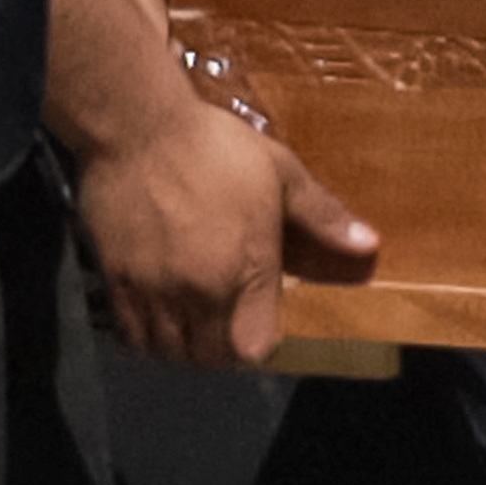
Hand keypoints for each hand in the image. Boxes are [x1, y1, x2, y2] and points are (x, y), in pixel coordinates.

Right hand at [81, 94, 379, 366]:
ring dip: (186, 348)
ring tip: (195, 326)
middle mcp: (198, 290)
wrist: (136, 126)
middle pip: (211, 358)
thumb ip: (323, 217)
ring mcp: (153, 290)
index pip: (255, 347)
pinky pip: (132, 334)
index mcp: (245, 268)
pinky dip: (147, 337)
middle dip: (224, 351)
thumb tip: (369, 245)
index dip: (262, 343)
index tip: (263, 323)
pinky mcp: (116, 280)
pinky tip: (158, 317)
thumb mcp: (281, 173)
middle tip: (229, 328)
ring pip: (170, 351)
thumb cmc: (214, 145)